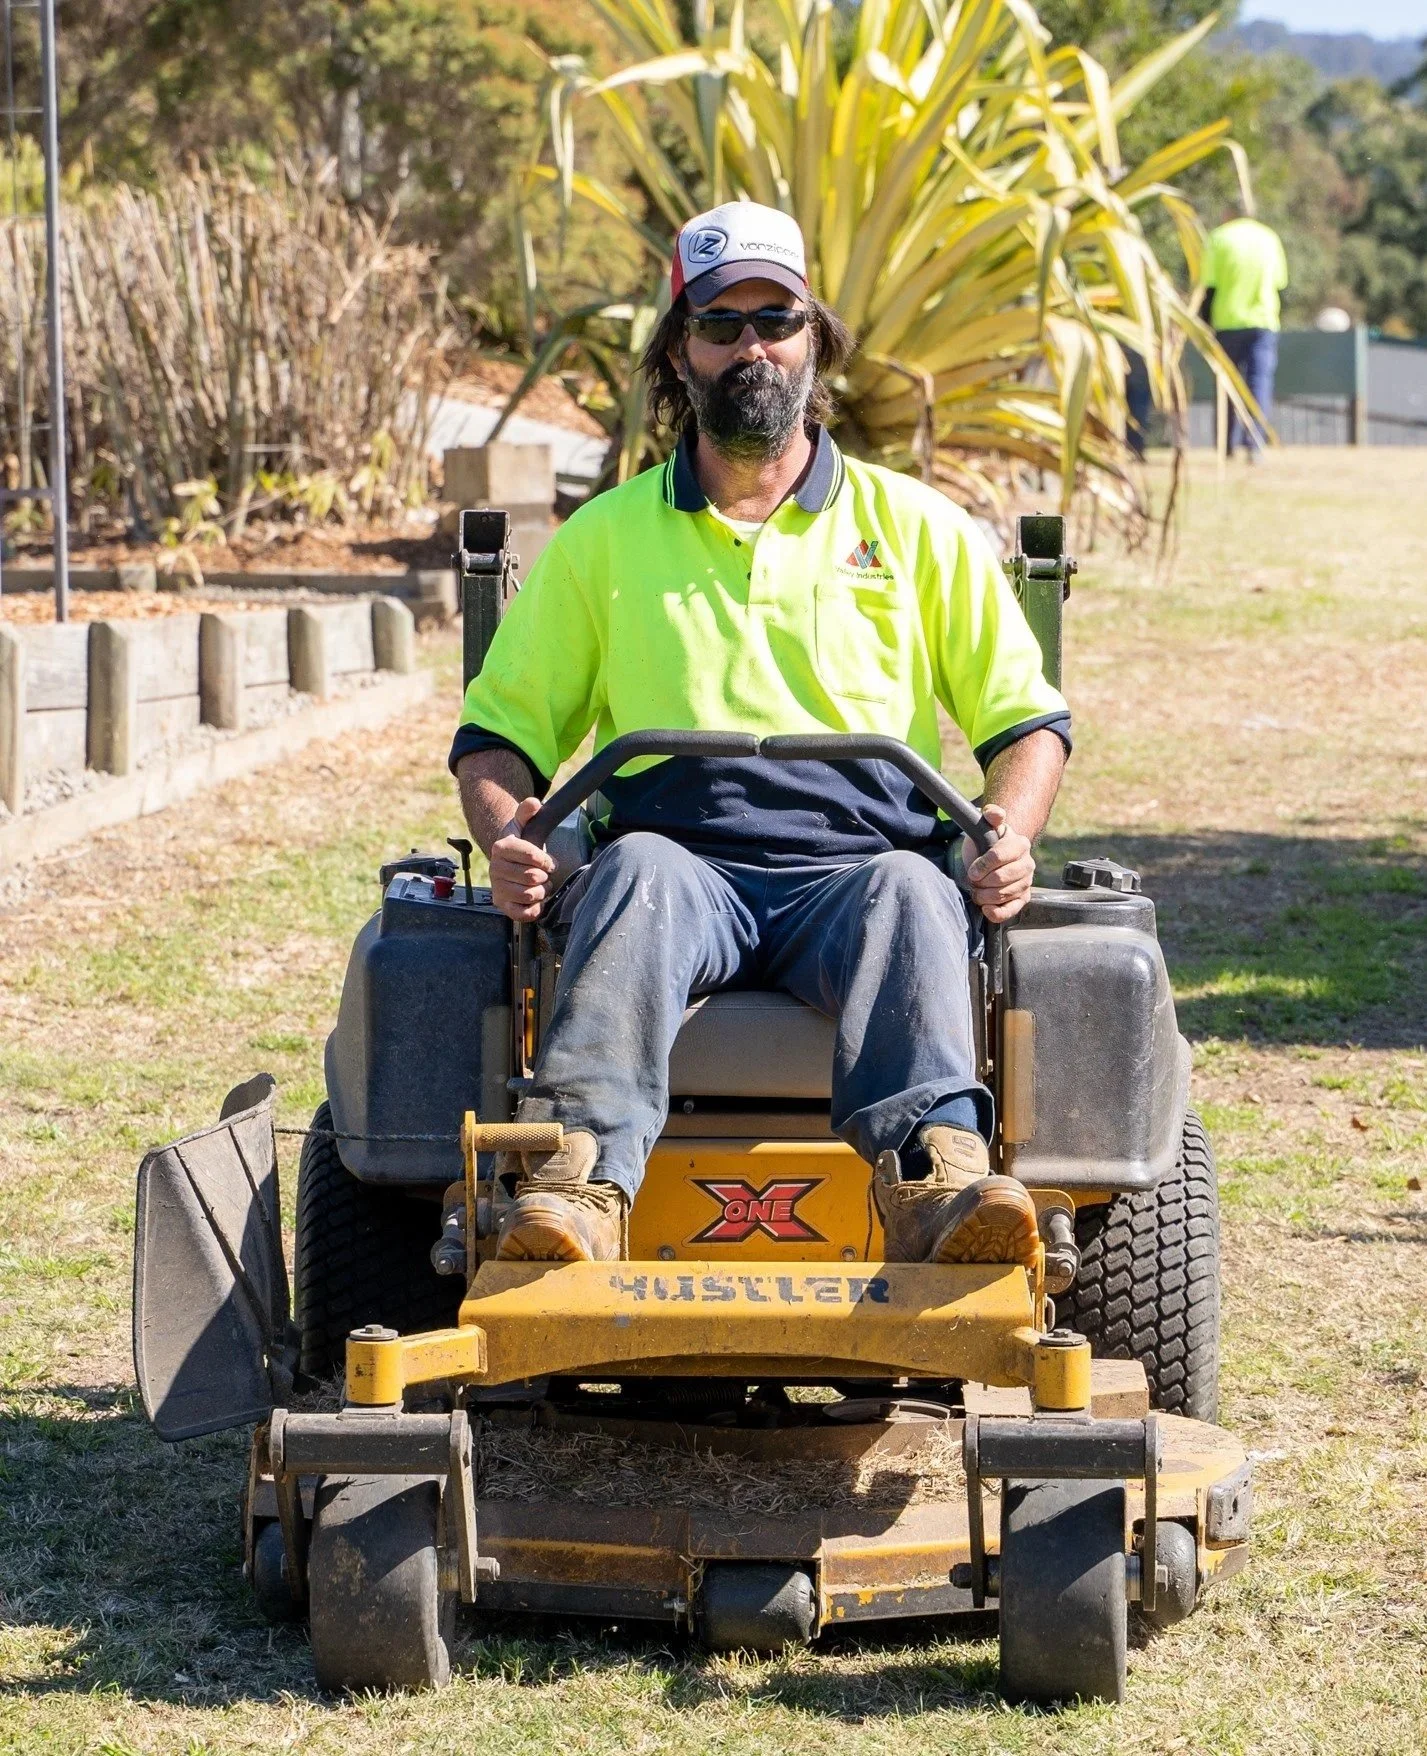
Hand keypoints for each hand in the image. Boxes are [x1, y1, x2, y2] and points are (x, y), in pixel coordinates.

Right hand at [489, 797, 554, 921]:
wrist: (508, 862)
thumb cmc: (519, 844)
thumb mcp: (523, 824)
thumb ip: (528, 812)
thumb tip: (534, 803)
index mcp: (501, 847)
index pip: (531, 855)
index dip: (547, 860)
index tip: (549, 861)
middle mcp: (495, 868)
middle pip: (533, 877)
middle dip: (545, 876)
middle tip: (545, 874)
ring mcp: (497, 888)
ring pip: (530, 895)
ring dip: (542, 891)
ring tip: (541, 885)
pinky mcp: (501, 905)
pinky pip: (523, 914)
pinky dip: (535, 908)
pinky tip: (536, 899)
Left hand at [966, 803, 1035, 922]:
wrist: (989, 858)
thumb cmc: (985, 841)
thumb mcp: (984, 825)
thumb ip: (990, 815)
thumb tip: (995, 814)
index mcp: (1020, 844)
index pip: (999, 856)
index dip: (982, 864)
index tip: (972, 870)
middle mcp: (1027, 864)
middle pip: (1002, 878)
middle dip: (982, 882)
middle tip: (972, 880)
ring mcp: (1026, 882)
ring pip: (1005, 894)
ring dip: (985, 896)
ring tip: (976, 891)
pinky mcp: (1023, 898)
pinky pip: (1012, 910)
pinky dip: (997, 913)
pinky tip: (986, 908)